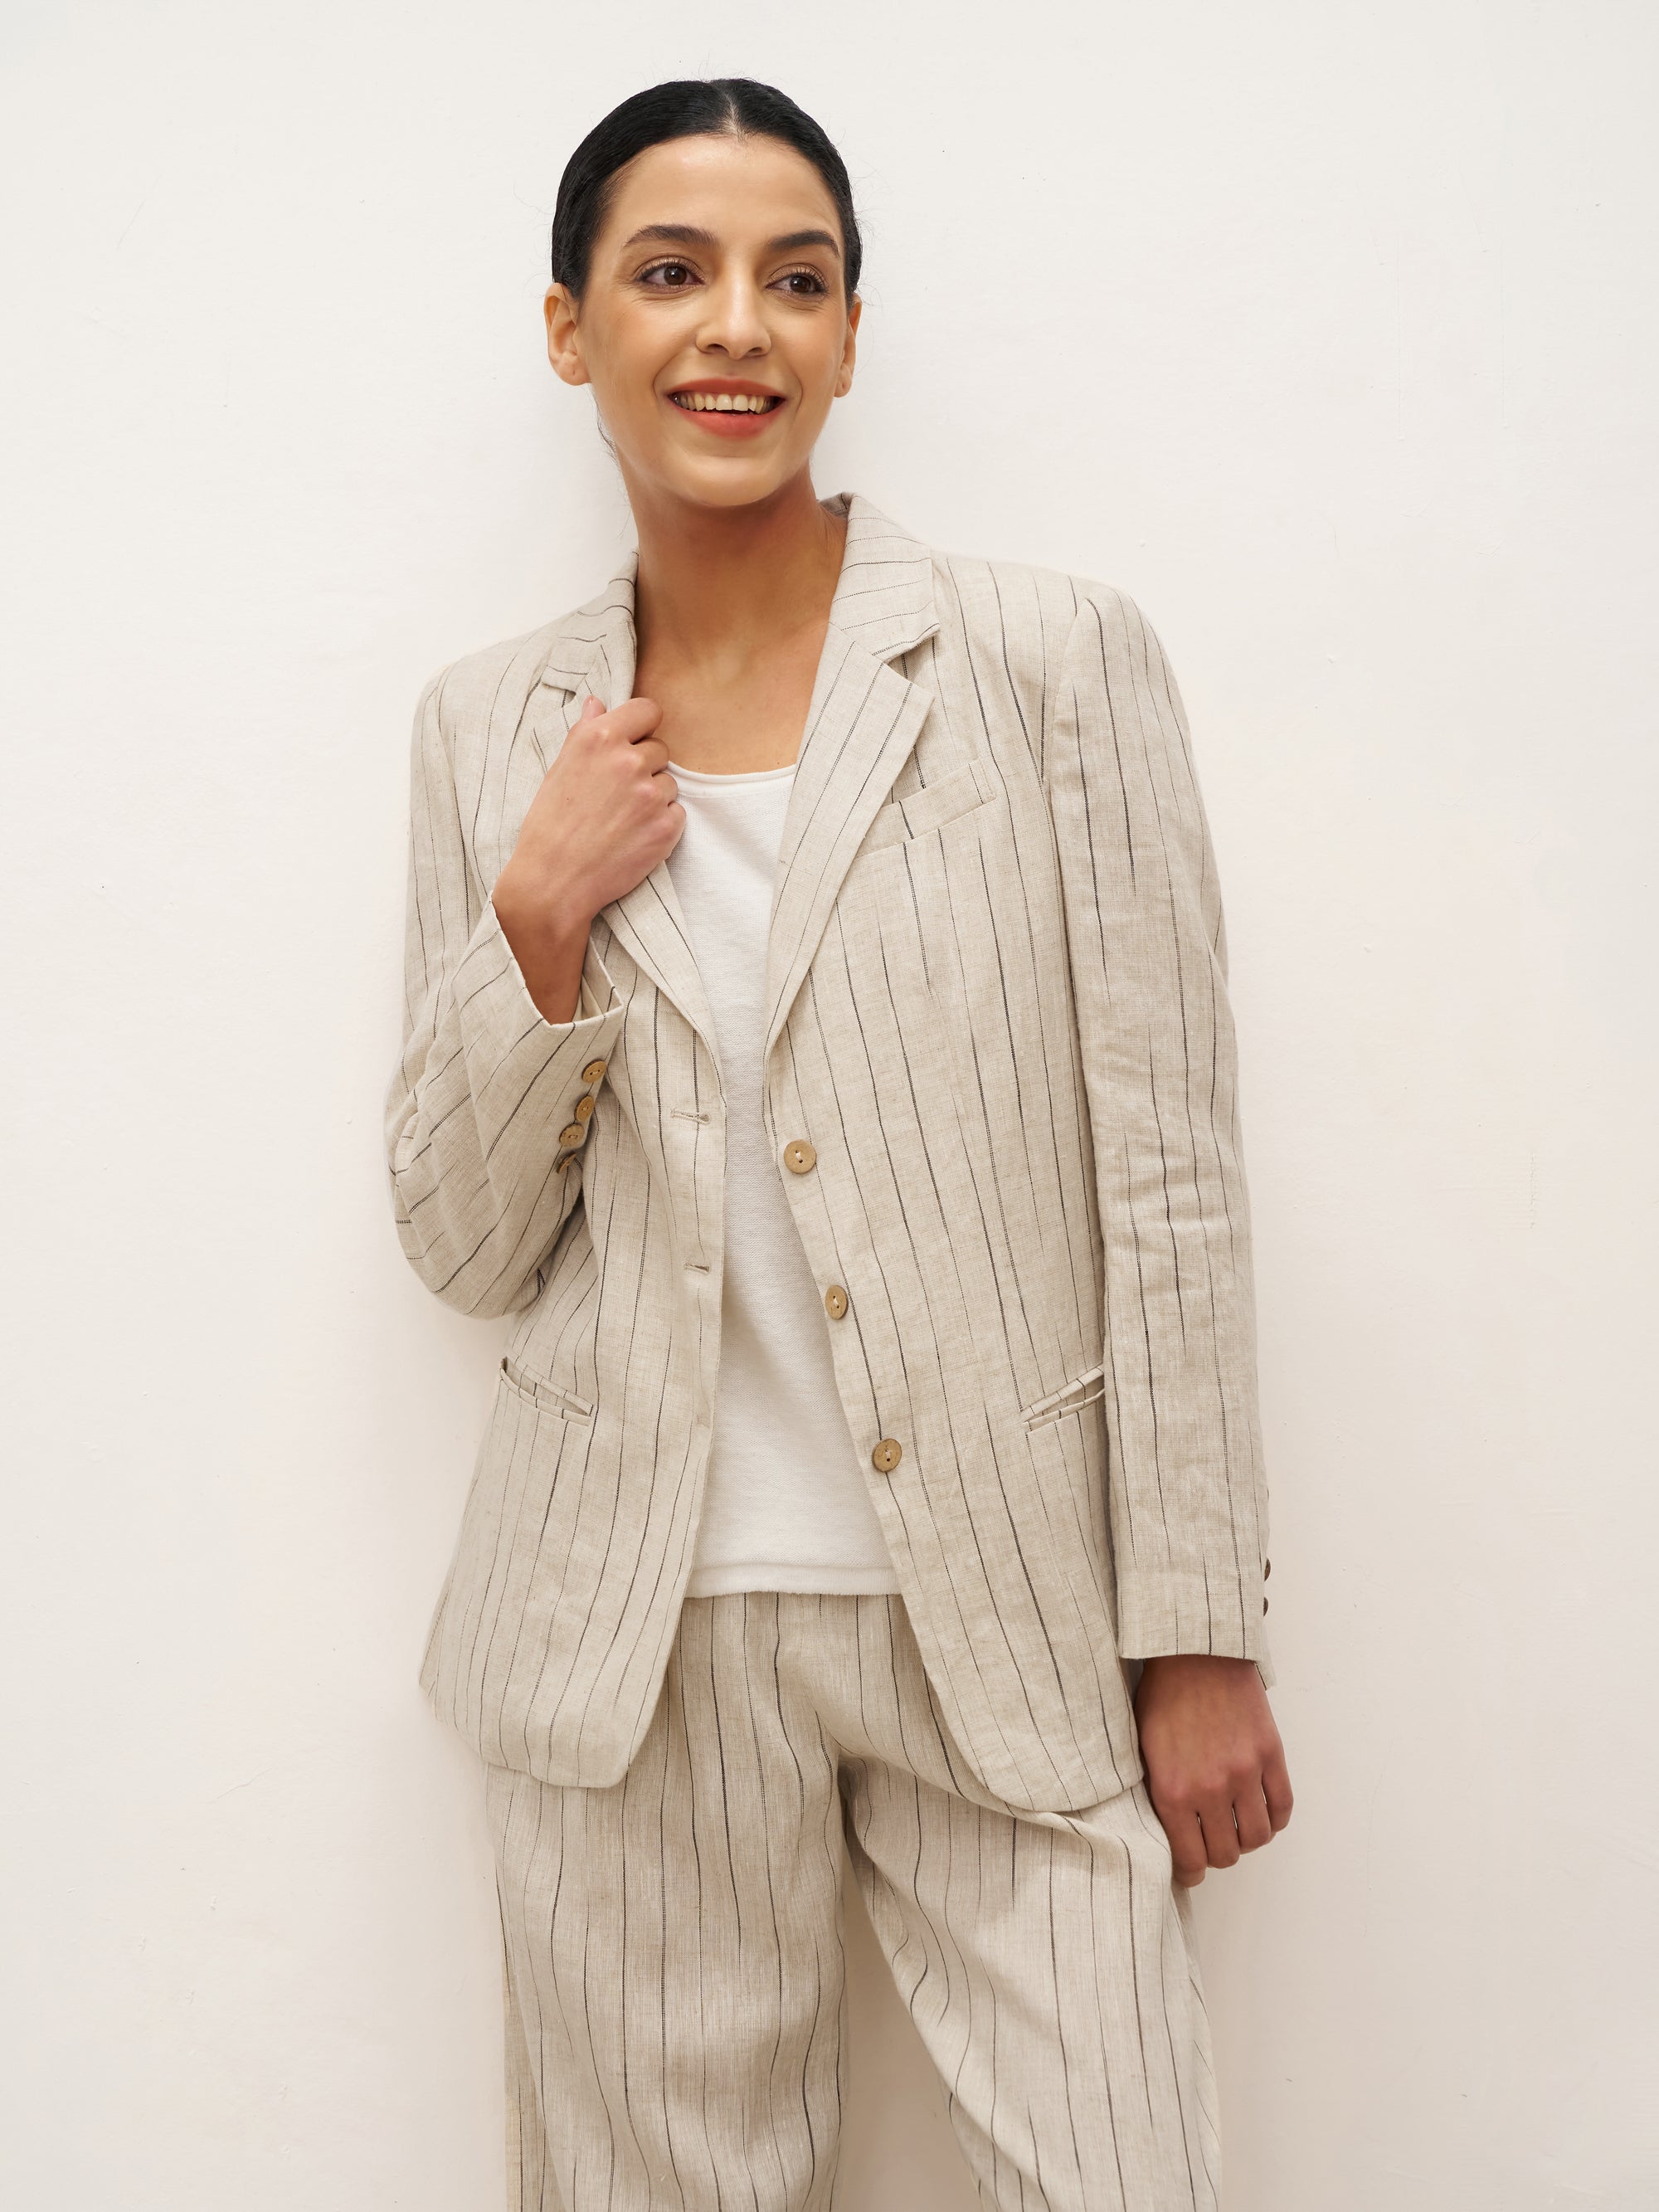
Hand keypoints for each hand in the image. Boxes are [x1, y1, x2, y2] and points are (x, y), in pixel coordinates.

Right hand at [494, 693, 681, 1021]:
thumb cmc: (549, 826)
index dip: (643, 726)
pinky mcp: (667, 826)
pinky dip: (661, 824)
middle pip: (659, 749)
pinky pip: (677, 812)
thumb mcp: (559, 770)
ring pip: (669, 783)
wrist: (553, 881)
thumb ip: (584, 733)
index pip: (648, 710)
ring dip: (653, 797)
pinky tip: (632, 837)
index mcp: (599, 737)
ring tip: (621, 820)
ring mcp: (651, 793)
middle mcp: (628, 760)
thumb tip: (598, 703)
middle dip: (644, 767)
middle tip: (615, 795)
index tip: (635, 740)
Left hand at [1134, 1655, 1292, 1885]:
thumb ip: (1157, 1793)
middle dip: (1217, 1854)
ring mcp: (1245, 1773)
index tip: (1191, 1870)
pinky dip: (1275, 1818)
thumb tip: (1168, 1831)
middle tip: (1211, 1841)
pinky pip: (1282, 1807)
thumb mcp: (1143, 1748)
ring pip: (1257, 1837)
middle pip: (1226, 1854)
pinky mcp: (1271, 1755)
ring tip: (1235, 1825)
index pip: (1191, 1861)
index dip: (1191, 1872)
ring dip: (1247, 1839)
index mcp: (1173, 1790)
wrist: (1196, 1651)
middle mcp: (1211, 1789)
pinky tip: (1262, 1811)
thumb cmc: (1163, 1695)